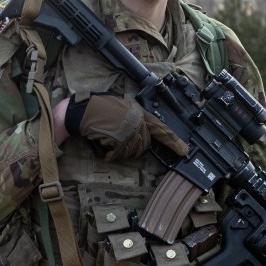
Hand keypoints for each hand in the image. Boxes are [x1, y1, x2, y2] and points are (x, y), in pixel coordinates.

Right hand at [66, 94, 188, 161]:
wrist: (82, 110)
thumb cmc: (98, 109)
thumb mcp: (121, 109)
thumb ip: (135, 119)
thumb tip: (143, 136)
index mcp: (139, 112)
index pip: (160, 127)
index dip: (173, 140)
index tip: (184, 151)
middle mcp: (137, 120)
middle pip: (144, 145)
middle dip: (132, 148)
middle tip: (117, 142)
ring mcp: (129, 129)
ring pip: (133, 151)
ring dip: (120, 152)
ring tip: (108, 141)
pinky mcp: (120, 138)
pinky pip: (120, 155)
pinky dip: (110, 155)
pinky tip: (104, 148)